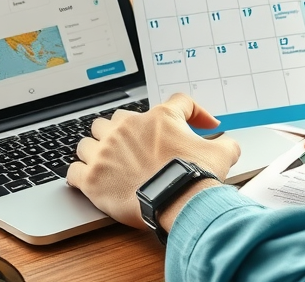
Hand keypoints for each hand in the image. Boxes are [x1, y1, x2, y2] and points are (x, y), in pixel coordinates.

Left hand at [66, 94, 239, 229]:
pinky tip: (88, 179)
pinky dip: (80, 174)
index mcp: (160, 118)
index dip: (191, 112)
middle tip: (134, 147)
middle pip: (115, 119)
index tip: (196, 124)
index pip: (177, 102)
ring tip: (106, 162)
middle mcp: (128, 128)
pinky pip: (74, 170)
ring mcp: (106, 151)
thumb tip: (230, 145)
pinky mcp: (92, 177)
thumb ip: (226, 144)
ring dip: (97, 150)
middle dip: (123, 131)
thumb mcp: (222, 154)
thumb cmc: (196, 178)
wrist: (178, 201)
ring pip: (89, 141)